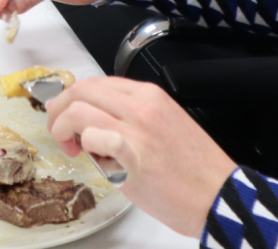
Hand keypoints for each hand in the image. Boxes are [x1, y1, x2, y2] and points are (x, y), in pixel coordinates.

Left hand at [47, 77, 235, 236]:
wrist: (218, 195)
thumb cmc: (194, 168)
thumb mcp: (164, 125)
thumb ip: (131, 118)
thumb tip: (95, 125)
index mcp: (150, 95)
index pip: (97, 83)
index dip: (74, 100)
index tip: (69, 120)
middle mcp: (142, 105)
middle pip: (82, 89)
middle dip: (59, 110)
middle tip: (61, 134)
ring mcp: (136, 129)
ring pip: (79, 108)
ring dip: (64, 128)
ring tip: (74, 149)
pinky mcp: (132, 157)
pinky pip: (94, 135)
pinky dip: (85, 144)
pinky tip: (93, 159)